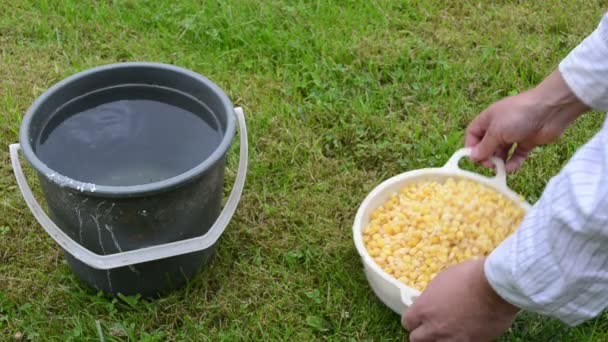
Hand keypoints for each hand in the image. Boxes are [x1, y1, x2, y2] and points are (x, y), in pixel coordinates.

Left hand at [402, 258, 519, 341]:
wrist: (496, 286)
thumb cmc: (468, 276)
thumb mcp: (441, 281)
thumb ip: (431, 297)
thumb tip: (430, 303)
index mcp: (424, 309)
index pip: (407, 322)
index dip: (413, 319)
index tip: (420, 316)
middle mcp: (434, 328)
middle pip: (416, 339)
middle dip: (421, 332)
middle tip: (431, 325)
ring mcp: (452, 339)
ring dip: (438, 339)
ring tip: (446, 331)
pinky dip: (457, 341)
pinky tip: (463, 333)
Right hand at [465, 69, 588, 171]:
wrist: (550, 110)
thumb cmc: (518, 115)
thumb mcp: (496, 131)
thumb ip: (484, 146)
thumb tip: (472, 157)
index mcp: (488, 119)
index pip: (473, 134)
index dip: (471, 147)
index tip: (475, 159)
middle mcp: (499, 126)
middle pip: (487, 145)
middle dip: (487, 157)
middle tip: (490, 165)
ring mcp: (514, 134)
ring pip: (502, 152)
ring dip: (500, 162)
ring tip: (501, 169)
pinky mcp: (527, 141)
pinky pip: (517, 155)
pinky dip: (514, 162)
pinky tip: (513, 168)